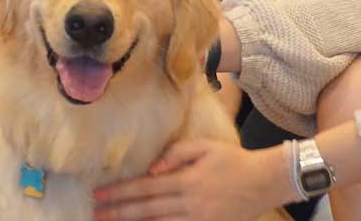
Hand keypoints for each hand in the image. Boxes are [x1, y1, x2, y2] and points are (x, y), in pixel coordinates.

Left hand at [93, 139, 288, 220]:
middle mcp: (188, 204)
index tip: (100, 194)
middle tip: (95, 214)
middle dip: (119, 212)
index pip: (146, 187)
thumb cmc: (234, 160)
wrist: (265, 182)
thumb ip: (176, 154)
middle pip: (147, 210)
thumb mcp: (205, 147)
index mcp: (186, 180)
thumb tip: (151, 169)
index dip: (121, 192)